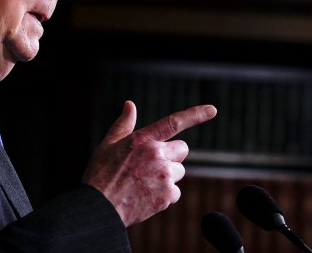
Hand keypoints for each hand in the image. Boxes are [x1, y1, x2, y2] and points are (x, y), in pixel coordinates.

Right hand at [82, 100, 216, 225]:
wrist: (99, 207)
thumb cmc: (101, 174)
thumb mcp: (108, 144)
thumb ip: (123, 124)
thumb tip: (130, 104)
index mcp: (143, 139)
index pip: (173, 122)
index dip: (195, 115)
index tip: (212, 110)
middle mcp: (156, 154)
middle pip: (182, 150)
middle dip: (172, 156)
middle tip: (152, 166)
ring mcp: (163, 175)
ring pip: (178, 172)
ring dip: (167, 176)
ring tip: (144, 183)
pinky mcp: (167, 195)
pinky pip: (175, 192)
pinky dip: (164, 195)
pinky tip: (147, 196)